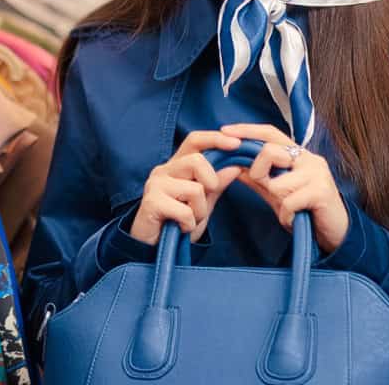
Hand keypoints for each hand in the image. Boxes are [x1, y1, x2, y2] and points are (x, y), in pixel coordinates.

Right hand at [129, 131, 245, 245]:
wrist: (153, 248)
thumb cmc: (177, 223)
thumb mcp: (203, 204)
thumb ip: (216, 185)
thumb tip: (235, 166)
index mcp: (177, 166)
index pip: (195, 141)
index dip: (215, 139)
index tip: (237, 143)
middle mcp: (164, 170)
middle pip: (197, 160)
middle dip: (210, 184)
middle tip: (201, 205)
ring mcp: (156, 184)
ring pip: (195, 189)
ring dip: (199, 210)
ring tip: (188, 220)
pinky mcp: (151, 201)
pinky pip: (185, 211)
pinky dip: (189, 224)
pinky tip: (179, 228)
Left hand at [217, 124, 349, 253]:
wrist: (334, 233)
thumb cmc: (305, 210)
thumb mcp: (276, 192)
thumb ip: (257, 177)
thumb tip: (233, 165)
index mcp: (298, 154)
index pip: (270, 133)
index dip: (247, 130)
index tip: (224, 131)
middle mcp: (309, 158)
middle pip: (268, 152)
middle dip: (259, 174)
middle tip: (268, 190)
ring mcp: (317, 173)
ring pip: (276, 182)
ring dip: (277, 201)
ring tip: (289, 209)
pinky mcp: (322, 191)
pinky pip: (288, 202)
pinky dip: (285, 216)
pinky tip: (294, 219)